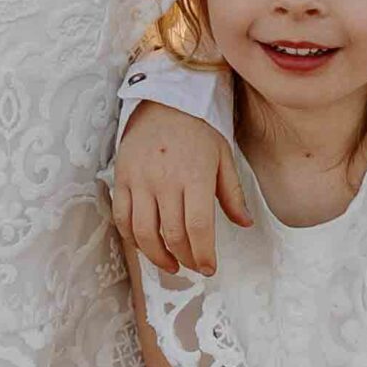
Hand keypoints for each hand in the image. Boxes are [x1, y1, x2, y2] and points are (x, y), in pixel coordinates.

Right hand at [111, 99, 250, 275]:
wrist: (165, 99)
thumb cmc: (199, 128)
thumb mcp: (223, 156)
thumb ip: (233, 193)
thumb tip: (245, 223)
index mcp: (195, 176)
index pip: (198, 228)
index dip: (203, 255)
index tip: (209, 267)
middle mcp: (166, 180)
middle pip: (173, 235)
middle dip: (186, 258)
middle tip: (194, 265)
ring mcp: (140, 180)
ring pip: (143, 233)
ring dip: (157, 256)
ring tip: (171, 264)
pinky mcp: (122, 177)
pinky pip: (122, 217)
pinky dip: (132, 238)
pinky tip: (146, 245)